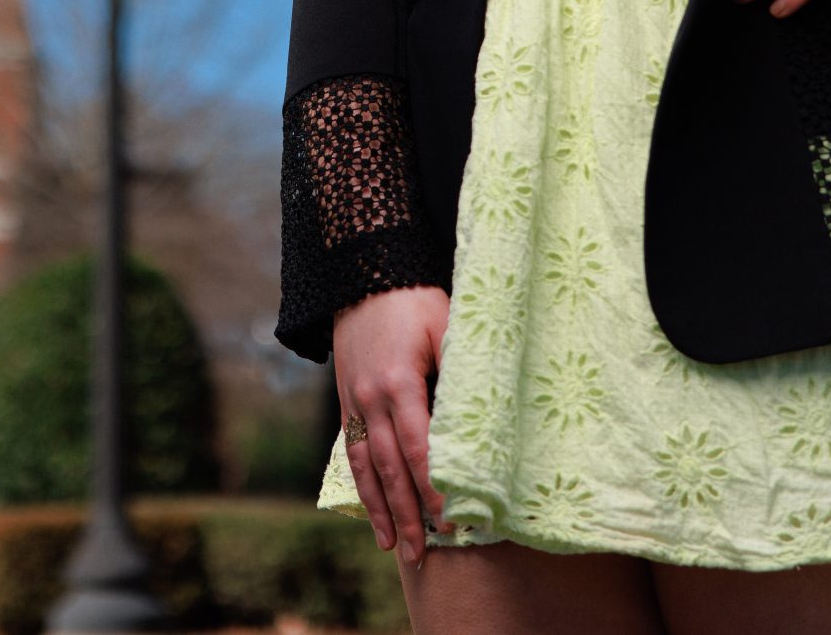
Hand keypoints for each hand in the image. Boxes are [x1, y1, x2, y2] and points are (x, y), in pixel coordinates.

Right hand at [331, 285, 453, 565]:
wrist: (362, 275)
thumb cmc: (414, 300)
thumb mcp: (444, 327)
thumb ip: (458, 373)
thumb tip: (485, 420)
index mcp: (399, 382)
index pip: (418, 448)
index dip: (434, 488)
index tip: (451, 522)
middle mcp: (371, 399)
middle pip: (390, 468)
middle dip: (408, 514)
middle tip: (422, 555)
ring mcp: (354, 403)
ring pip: (367, 468)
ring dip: (382, 511)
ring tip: (394, 548)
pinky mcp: (346, 403)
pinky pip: (353, 453)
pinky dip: (363, 487)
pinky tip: (373, 513)